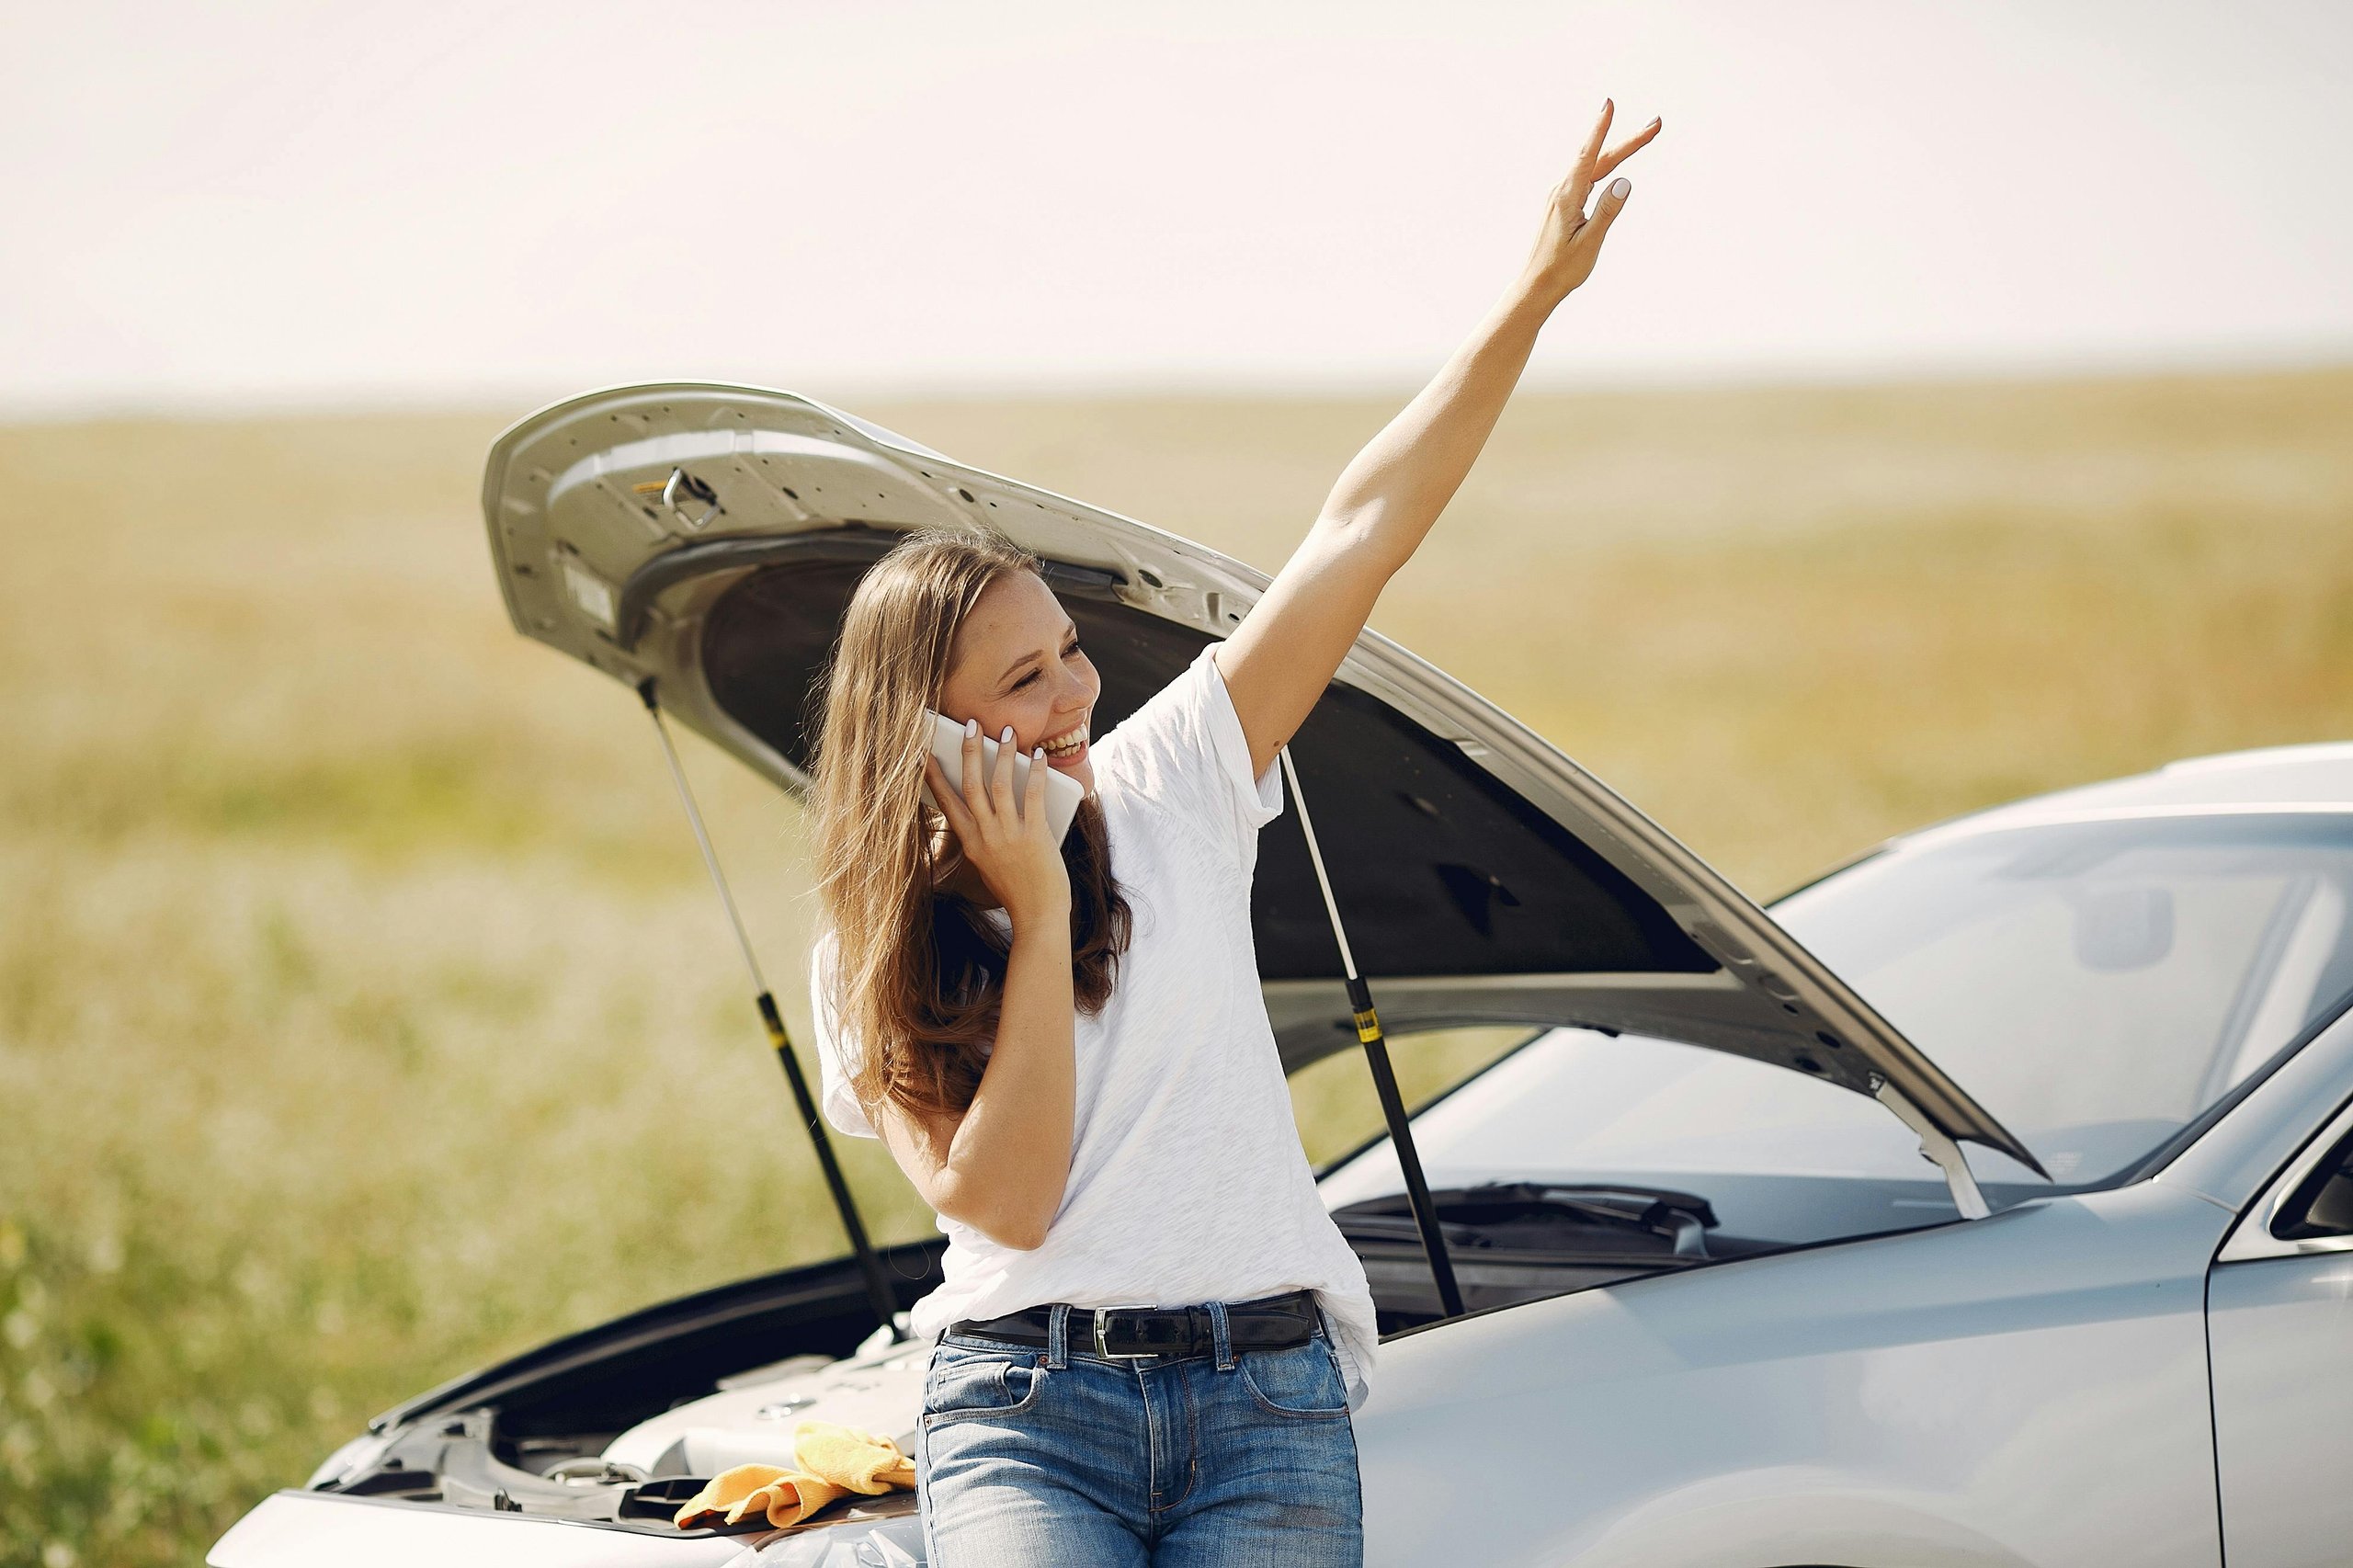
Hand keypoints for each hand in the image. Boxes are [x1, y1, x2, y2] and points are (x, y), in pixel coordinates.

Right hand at [925, 720, 1072, 928]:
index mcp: (970, 843)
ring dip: (1001, 754)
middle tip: (969, 725)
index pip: (947, 802)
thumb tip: (991, 802)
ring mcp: (1008, 835)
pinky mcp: (1034, 835)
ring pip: (999, 784)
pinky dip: (1035, 772)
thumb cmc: (1016, 890)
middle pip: (971, 785)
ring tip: (1005, 732)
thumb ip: (985, 836)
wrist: (1038, 916)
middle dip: (969, 751)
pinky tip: (1037, 755)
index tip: (925, 753)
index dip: (935, 775)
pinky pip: (1032, 795)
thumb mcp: (988, 863)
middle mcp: (985, 836)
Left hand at [1523, 99, 1659, 304]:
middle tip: (1656, 125)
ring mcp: (1561, 196)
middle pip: (1600, 159)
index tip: (1609, 104)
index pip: (1588, 156)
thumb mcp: (1589, 242)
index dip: (1600, 129)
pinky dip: (1605, 165)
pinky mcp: (1563, 204)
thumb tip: (1624, 181)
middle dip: (1628, 140)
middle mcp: (1562, 191)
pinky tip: (1614, 160)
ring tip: (1644, 137)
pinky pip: (1588, 177)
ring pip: (1595, 167)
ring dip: (1619, 151)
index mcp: (1567, 197)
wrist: (1536, 286)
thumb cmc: (1561, 270)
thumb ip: (1607, 211)